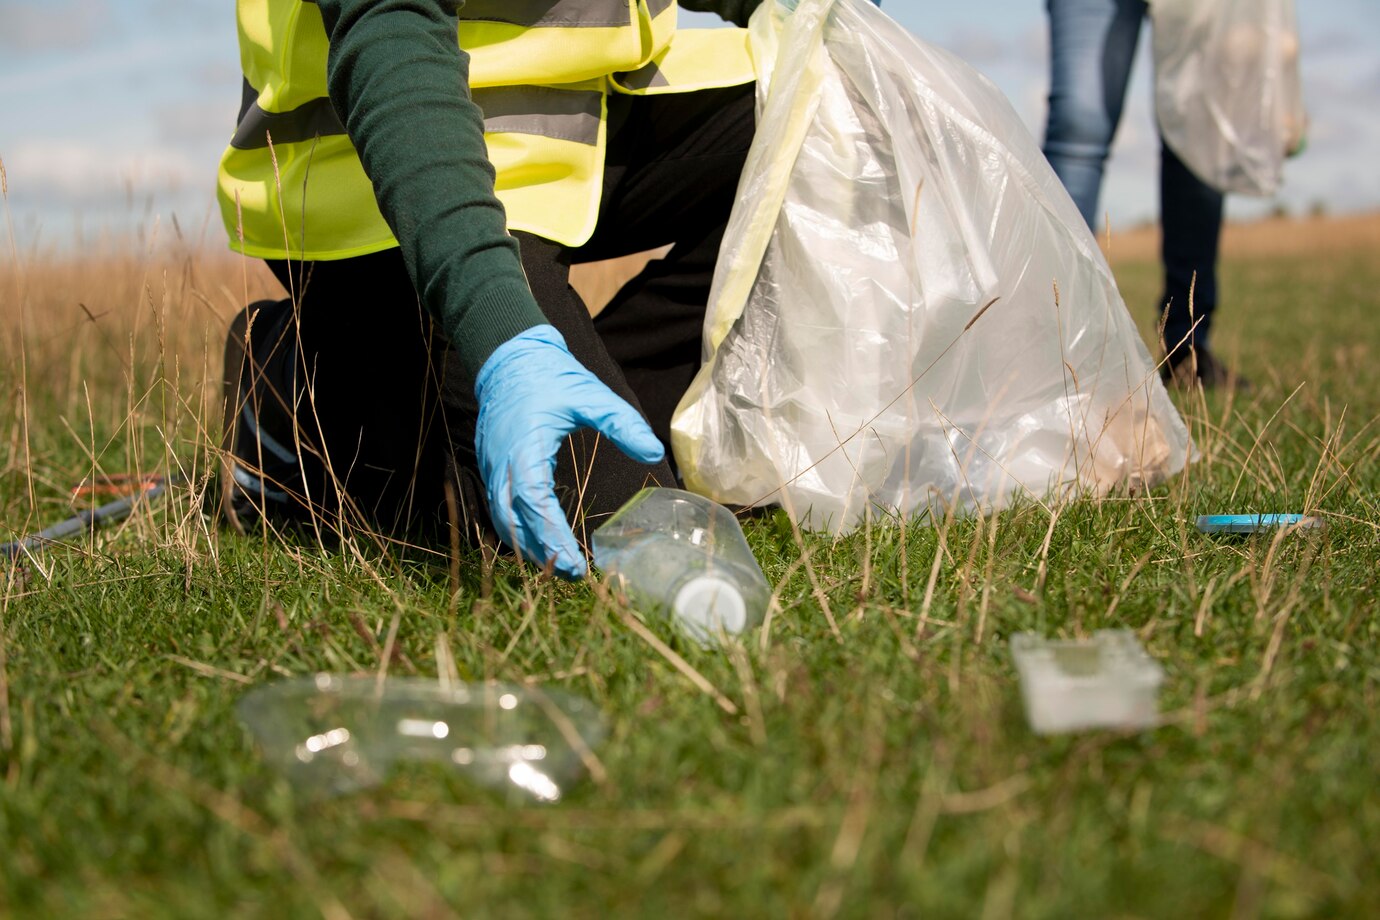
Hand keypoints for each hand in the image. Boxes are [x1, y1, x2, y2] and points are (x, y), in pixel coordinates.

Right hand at [474, 325, 664, 578]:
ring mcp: (490, 467)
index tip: (576, 564)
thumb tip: (654, 452)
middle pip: (514, 523)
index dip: (553, 538)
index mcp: (523, 449)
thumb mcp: (590, 395)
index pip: (535, 505)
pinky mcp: (490, 467)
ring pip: (502, 520)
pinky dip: (517, 530)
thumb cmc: (549, 374)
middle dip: (542, 553)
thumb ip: (621, 423)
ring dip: (527, 546)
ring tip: (559, 567)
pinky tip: (539, 542)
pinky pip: (499, 508)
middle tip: (574, 577)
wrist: (508, 355)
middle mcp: (500, 464)